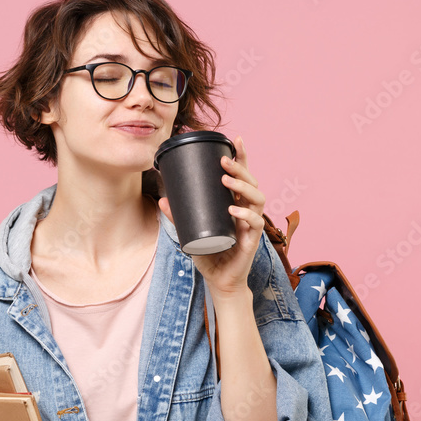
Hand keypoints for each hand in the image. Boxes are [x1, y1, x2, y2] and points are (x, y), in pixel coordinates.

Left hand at [158, 135, 265, 299]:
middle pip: (252, 183)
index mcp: (236, 205)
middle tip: (223, 160)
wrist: (219, 281)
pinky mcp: (251, 241)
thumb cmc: (209, 254)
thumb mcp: (190, 232)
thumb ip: (179, 216)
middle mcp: (246, 212)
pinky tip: (233, 210)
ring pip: (257, 199)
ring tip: (226, 180)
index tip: (236, 139)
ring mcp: (251, 226)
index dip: (242, 158)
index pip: (242, 177)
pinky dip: (245, 215)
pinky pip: (255, 224)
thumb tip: (163, 198)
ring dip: (242, 187)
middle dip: (240, 168)